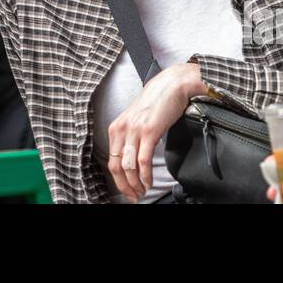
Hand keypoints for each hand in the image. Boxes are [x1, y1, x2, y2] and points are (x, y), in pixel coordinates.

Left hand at [107, 62, 205, 202]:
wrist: (171, 86)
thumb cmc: (156, 104)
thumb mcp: (136, 121)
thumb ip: (131, 137)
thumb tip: (131, 162)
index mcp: (116, 128)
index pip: (111, 162)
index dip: (118, 181)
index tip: (127, 191)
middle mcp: (122, 129)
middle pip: (117, 167)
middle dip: (125, 186)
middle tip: (135, 196)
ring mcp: (135, 130)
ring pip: (129, 166)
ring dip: (136, 183)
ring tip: (143, 191)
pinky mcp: (149, 131)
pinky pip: (143, 160)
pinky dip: (145, 175)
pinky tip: (149, 182)